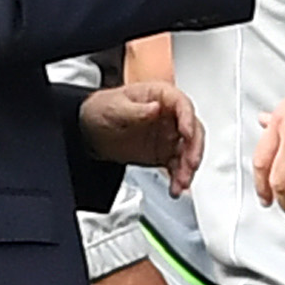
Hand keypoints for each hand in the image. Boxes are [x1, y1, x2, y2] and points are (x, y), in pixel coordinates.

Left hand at [80, 80, 203, 193]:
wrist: (90, 131)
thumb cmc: (102, 109)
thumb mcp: (114, 107)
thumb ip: (136, 110)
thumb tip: (155, 108)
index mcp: (160, 96)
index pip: (181, 104)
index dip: (187, 119)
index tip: (186, 133)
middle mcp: (169, 116)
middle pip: (192, 130)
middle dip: (194, 149)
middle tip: (190, 164)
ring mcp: (169, 136)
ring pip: (188, 151)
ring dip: (188, 168)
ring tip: (181, 182)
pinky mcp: (165, 154)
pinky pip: (178, 166)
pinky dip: (179, 178)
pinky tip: (175, 187)